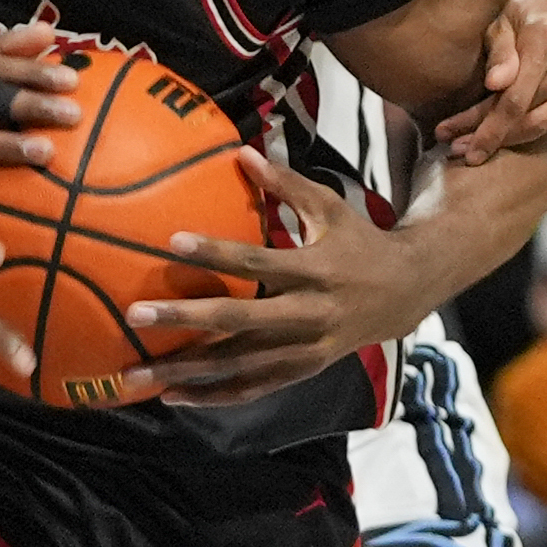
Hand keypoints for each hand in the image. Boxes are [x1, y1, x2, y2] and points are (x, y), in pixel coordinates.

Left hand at [122, 148, 425, 405]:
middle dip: (187, 318)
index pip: (257, 261)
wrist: (410, 293)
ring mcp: (306, 348)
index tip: (172, 242)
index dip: (216, 252)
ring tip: (136, 373)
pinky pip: (254, 388)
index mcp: (316, 270)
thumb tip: (242, 150)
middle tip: (136, 314)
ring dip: (187, 371)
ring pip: (240, 365)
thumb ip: (286, 183)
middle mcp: (310, 314)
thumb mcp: (331, 208)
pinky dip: (213, 395)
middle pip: (241, 320)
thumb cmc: (361, 243)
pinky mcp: (303, 370)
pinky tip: (172, 396)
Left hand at [433, 0, 546, 163]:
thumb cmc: (527, 11)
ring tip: (470, 147)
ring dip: (507, 138)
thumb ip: (499, 52)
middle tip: (454, 149)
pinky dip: (530, 126)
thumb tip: (495, 85)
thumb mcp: (504, 20)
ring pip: (543, 122)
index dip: (487, 128)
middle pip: (526, 115)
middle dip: (488, 135)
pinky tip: (505, 130)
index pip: (516, 98)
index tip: (456, 145)